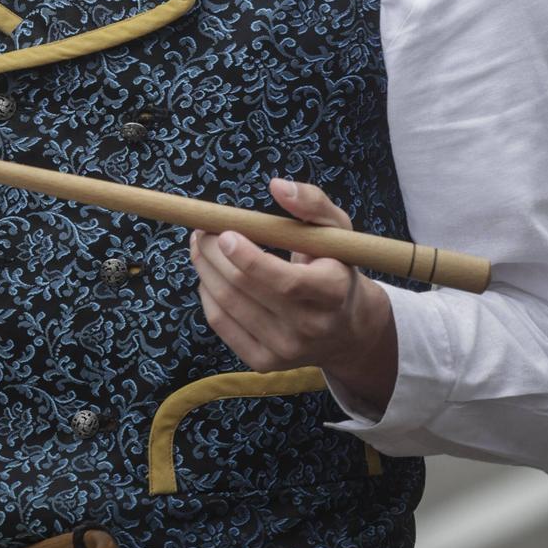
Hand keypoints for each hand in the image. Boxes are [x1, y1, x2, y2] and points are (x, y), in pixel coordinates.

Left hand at [189, 178, 398, 411]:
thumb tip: (276, 185)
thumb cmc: (336, 267)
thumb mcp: (337, 230)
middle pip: (245, 289)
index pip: (283, 281)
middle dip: (213, 255)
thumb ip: (312, 203)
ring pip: (227, 305)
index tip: (224, 233)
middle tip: (202, 230)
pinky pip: (221, 324)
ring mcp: (285, 350)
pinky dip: (207, 294)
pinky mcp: (264, 362)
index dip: (247, 258)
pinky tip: (209, 275)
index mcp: (332, 292)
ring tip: (200, 246)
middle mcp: (310, 327)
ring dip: (204, 270)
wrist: (347, 329)